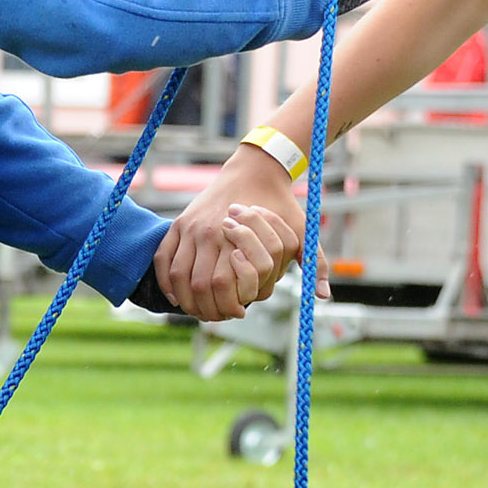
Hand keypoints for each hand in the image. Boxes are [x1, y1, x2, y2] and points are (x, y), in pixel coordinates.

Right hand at [157, 150, 306, 320]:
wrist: (254, 169)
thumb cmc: (279, 204)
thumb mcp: (300, 231)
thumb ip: (313, 262)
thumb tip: (323, 295)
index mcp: (236, 236)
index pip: (224, 285)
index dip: (228, 306)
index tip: (239, 312)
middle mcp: (209, 232)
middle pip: (199, 285)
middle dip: (207, 308)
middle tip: (218, 317)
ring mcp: (190, 228)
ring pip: (178, 276)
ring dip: (187, 300)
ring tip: (199, 310)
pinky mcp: (179, 224)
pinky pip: (164, 258)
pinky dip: (167, 281)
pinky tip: (177, 296)